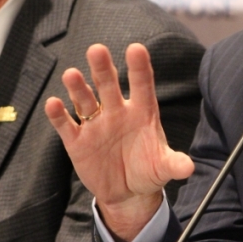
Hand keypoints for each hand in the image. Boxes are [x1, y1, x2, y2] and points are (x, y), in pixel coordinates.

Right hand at [45, 43, 194, 241]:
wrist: (127, 192)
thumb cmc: (148, 170)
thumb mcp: (163, 167)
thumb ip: (174, 164)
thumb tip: (189, 167)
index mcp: (142, 112)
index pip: (142, 85)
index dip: (139, 68)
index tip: (136, 49)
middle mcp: (117, 112)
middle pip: (109, 85)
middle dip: (103, 68)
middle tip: (97, 50)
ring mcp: (96, 124)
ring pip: (85, 100)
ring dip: (78, 88)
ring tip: (71, 74)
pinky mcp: (78, 141)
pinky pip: (66, 125)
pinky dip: (58, 115)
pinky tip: (54, 103)